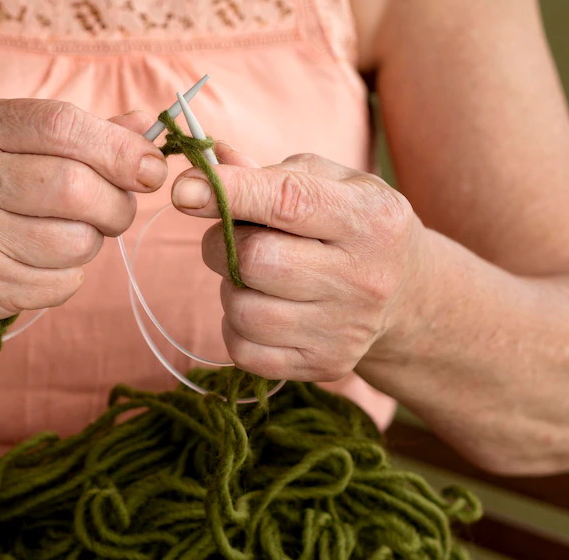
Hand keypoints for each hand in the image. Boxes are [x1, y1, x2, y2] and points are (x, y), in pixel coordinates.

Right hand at [0, 98, 167, 326]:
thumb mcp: (7, 141)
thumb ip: (77, 132)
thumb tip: (147, 130)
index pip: (60, 125)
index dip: (118, 149)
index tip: (150, 169)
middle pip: (73, 187)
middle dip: (116, 204)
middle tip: (116, 210)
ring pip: (74, 243)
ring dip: (93, 243)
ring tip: (72, 234)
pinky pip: (60, 284)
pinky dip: (69, 276)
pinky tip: (43, 263)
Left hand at [171, 147, 427, 381]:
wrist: (408, 293)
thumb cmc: (352, 224)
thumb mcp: (330, 182)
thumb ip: (268, 174)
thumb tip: (205, 164)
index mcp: (368, 218)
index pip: (286, 202)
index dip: (227, 192)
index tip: (184, 189)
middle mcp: (363, 277)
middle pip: (255, 260)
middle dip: (222, 244)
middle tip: (230, 238)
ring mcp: (344, 329)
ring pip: (243, 309)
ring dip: (230, 287)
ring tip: (255, 276)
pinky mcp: (324, 364)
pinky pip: (244, 350)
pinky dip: (235, 327)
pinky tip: (260, 309)